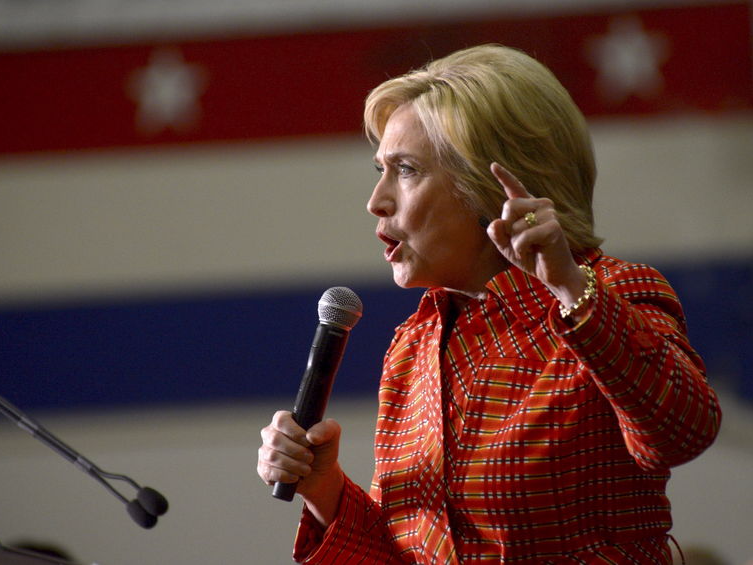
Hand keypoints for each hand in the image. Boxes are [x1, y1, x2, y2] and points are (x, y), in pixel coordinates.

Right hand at [258, 411, 343, 525]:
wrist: (320, 474)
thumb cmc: (323, 450)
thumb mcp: (331, 435)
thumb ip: (326, 428)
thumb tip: (310, 436)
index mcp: (284, 421)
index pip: (281, 420)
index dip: (294, 431)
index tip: (308, 441)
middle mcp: (271, 434)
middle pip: (275, 439)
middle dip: (296, 451)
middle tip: (310, 458)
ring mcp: (265, 452)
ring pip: (272, 456)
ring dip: (293, 465)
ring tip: (306, 469)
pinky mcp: (264, 469)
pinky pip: (268, 472)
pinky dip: (285, 476)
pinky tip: (295, 477)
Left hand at [485, 162, 586, 308]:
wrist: (552, 273)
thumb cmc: (531, 256)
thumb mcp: (507, 246)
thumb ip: (497, 233)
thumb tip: (495, 222)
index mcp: (529, 207)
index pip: (515, 188)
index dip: (505, 176)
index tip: (493, 165)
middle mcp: (541, 205)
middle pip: (508, 206)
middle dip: (507, 228)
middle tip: (520, 242)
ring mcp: (549, 213)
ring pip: (515, 224)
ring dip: (515, 242)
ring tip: (529, 248)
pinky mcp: (553, 226)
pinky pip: (524, 236)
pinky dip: (522, 248)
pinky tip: (533, 252)